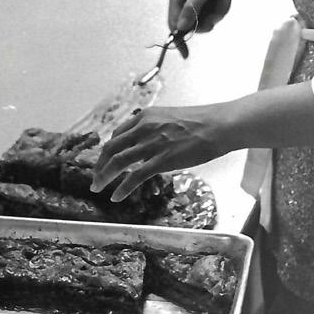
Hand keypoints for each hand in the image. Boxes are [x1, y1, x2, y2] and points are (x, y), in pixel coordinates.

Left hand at [90, 103, 231, 201]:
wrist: (218, 125)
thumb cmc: (200, 122)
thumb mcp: (169, 118)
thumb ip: (154, 128)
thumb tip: (146, 143)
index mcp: (145, 116)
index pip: (117, 135)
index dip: (108, 151)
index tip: (105, 162)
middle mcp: (144, 128)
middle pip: (111, 148)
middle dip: (100, 165)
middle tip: (95, 179)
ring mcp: (152, 144)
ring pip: (118, 161)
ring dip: (104, 177)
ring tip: (98, 188)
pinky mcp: (162, 160)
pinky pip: (135, 176)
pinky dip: (122, 188)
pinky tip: (116, 197)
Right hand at [168, 0, 251, 35]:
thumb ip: (192, 9)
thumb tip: (180, 28)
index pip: (173, 21)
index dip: (179, 37)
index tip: (185, 53)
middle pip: (190, 24)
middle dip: (206, 21)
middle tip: (216, 16)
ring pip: (204, 21)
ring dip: (217, 14)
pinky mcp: (208, 0)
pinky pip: (212, 15)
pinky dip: (221, 9)